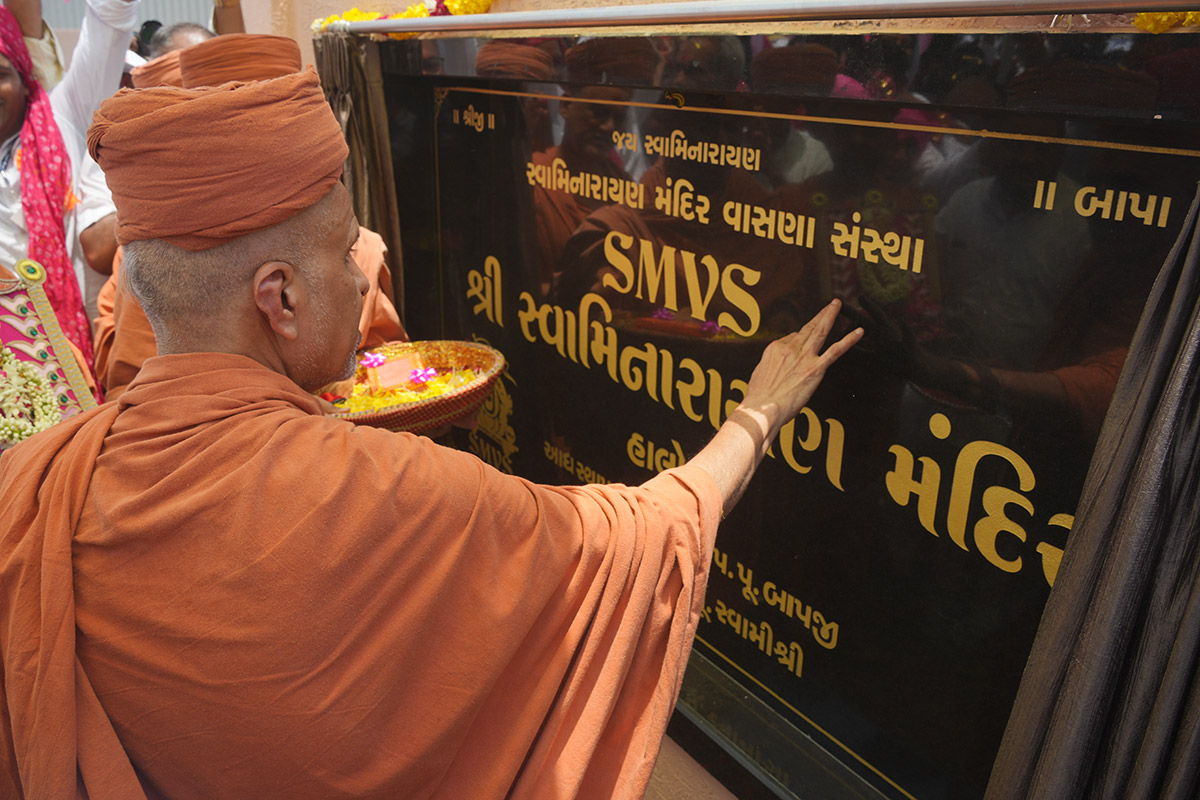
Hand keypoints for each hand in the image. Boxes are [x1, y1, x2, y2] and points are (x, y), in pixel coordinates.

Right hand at [737, 299, 862, 440]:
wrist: (762, 408)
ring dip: (831, 316)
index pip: (792, 337)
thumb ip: (772, 364)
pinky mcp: (815, 368)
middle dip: (821, 314)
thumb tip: (778, 363)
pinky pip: (835, 351)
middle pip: (808, 327)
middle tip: (831, 305)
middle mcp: (790, 348)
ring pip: (821, 331)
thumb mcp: (760, 374)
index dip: (800, 339)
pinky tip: (859, 332)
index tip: (805, 341)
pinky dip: (849, 340)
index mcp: (775, 348)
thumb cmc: (759, 398)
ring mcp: (804, 357)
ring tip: (838, 305)